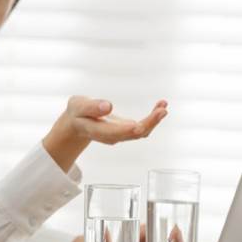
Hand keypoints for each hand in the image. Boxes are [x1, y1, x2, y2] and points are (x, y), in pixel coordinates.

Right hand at [43, 97, 168, 170]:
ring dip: (154, 120)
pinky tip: (161, 106)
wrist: (78, 123)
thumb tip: (108, 106)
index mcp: (97, 130)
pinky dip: (153, 118)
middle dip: (149, 123)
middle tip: (162, 110)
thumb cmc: (78, 112)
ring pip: (141, 132)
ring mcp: (121, 135)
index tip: (139, 124)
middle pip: (133, 134)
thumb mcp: (78, 105)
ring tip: (163, 105)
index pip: (115, 133)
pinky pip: (143, 127)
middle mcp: (112, 136)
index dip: (128, 129)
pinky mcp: (127, 131)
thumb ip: (91, 107)